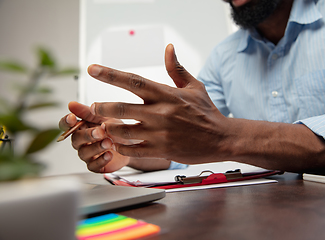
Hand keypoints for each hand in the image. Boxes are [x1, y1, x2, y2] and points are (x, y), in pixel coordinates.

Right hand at [59, 101, 131, 172]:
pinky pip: (93, 165)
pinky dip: (101, 160)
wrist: (132, 143)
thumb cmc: (116, 130)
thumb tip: (71, 104)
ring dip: (96, 147)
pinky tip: (109, 154)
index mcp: (81, 128)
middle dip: (87, 135)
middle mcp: (81, 142)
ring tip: (109, 142)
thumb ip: (88, 112)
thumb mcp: (104, 117)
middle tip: (100, 131)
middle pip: (75, 139)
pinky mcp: (96, 166)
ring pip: (84, 153)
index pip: (66, 126)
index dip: (66, 122)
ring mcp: (88, 155)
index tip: (72, 118)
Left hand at [87, 44, 229, 164]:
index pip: (133, 80)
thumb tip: (168, 48)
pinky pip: (132, 150)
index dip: (110, 74)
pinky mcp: (161, 150)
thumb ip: (176, 69)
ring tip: (106, 126)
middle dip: (101, 107)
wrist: (222, 138)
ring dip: (109, 128)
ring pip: (122, 130)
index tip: (92, 69)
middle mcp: (160, 112)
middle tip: (94, 107)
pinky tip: (118, 143)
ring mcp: (159, 133)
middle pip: (120, 108)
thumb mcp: (194, 86)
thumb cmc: (207, 112)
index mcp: (166, 94)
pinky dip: (120, 147)